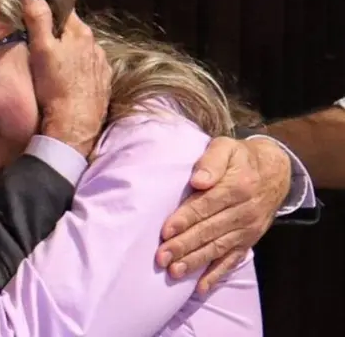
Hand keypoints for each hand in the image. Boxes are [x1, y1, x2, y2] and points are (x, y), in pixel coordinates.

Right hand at [22, 0, 111, 156]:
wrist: (74, 125)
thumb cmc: (55, 87)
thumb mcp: (41, 49)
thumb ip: (37, 18)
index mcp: (80, 32)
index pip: (64, 9)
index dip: (48, 9)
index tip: (34, 13)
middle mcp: (95, 45)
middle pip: (72, 30)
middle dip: (57, 32)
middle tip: (38, 42)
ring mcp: (101, 64)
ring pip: (81, 49)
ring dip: (69, 51)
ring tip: (52, 64)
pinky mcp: (103, 82)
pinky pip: (89, 68)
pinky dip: (78, 69)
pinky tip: (67, 79)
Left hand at [157, 136, 290, 293]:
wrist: (274, 172)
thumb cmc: (240, 158)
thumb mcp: (226, 147)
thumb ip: (211, 161)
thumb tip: (199, 180)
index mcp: (237, 187)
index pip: (206, 206)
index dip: (185, 219)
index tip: (166, 231)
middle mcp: (244, 212)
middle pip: (209, 230)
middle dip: (184, 245)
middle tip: (161, 257)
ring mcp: (246, 229)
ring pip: (217, 248)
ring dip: (195, 261)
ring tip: (174, 272)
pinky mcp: (247, 241)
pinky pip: (231, 260)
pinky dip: (216, 275)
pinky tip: (200, 287)